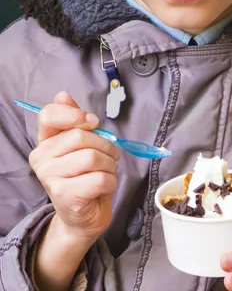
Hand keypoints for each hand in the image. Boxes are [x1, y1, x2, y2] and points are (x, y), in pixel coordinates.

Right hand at [28, 91, 119, 240]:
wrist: (83, 216)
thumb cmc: (85, 175)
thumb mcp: (83, 145)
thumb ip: (75, 120)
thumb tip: (62, 95)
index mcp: (45, 141)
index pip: (49, 115)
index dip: (75, 115)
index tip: (92, 122)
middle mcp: (41, 158)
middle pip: (81, 137)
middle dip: (106, 146)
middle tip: (109, 157)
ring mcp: (50, 178)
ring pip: (93, 157)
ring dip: (110, 165)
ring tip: (104, 173)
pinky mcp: (65, 195)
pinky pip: (100, 178)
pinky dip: (111, 181)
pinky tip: (103, 187)